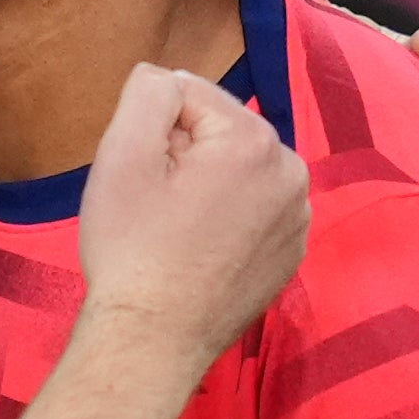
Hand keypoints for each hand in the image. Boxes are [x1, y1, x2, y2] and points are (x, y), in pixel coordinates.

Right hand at [75, 65, 311, 378]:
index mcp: (254, 141)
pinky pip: (252, 210)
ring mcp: (296, 218)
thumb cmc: (132, 251)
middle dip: (183, 154)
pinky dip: (224, 219)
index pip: (188, 95)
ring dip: (204, 186)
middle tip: (154, 206)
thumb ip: (147, 92)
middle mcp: (290, 173)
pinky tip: (196, 253)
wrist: (153, 341)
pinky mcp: (290, 253)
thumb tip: (163, 77)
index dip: (152, 130)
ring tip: (175, 232)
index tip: (142, 178)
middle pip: (219, 132)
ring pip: (237, 171)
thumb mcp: (122, 155)